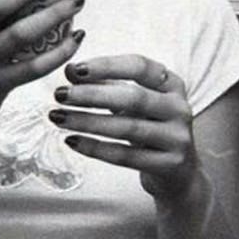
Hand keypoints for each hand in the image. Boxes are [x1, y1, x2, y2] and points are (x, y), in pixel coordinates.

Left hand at [50, 54, 196, 201]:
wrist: (180, 172)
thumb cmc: (151, 127)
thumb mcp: (135, 102)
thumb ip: (106, 84)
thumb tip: (70, 71)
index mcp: (172, 84)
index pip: (140, 67)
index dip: (107, 66)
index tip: (75, 69)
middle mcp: (179, 107)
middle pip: (133, 97)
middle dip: (92, 94)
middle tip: (60, 94)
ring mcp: (176, 137)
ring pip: (127, 128)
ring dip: (88, 121)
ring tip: (58, 117)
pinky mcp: (168, 164)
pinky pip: (126, 157)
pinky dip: (96, 148)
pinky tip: (72, 141)